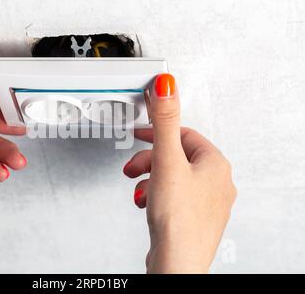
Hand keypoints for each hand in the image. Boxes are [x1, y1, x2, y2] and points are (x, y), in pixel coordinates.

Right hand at [124, 74, 236, 272]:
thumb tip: (167, 86)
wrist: (176, 264)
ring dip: (150, 178)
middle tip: (134, 165)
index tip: (141, 131)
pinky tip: (146, 203)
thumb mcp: (166, 162)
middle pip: (177, 156)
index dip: (158, 132)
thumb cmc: (177, 220)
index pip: (184, 134)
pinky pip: (173, 196)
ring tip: (139, 188)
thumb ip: (164, 122)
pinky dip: (156, 195)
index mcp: (215, 164)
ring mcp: (206, 202)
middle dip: (150, 160)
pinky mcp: (193, 218)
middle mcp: (216, 182)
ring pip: (173, 177)